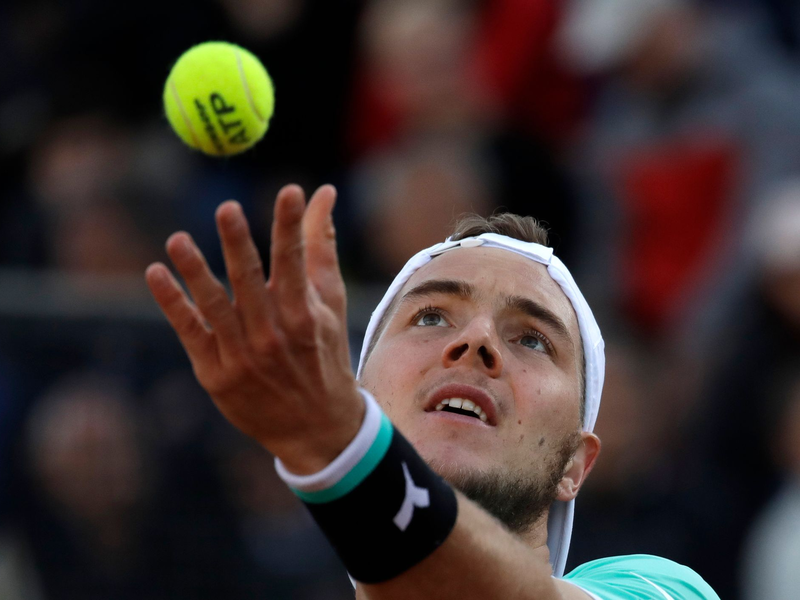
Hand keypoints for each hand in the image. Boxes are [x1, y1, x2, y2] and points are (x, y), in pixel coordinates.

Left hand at [145, 184, 362, 473]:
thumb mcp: (330, 303)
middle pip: (250, 281)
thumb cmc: (323, 353)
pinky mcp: (215, 373)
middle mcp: (273, 334)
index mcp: (304, 314)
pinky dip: (173, 303)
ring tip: (176, 240)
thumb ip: (320, 246)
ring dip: (195, 272)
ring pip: (215, 306)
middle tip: (226, 209)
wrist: (316, 425)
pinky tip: (157, 274)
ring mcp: (242, 356)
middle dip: (239, 244)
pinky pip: (190, 332)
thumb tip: (322, 193)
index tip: (290, 191)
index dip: (291, 225)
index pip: (295, 261)